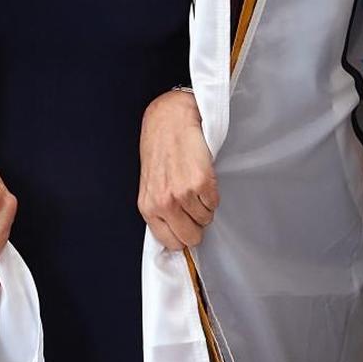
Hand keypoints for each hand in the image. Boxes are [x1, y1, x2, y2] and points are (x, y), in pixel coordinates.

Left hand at [138, 89, 218, 250]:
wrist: (171, 118)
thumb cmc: (161, 147)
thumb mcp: (151, 182)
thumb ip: (160, 209)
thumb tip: (176, 234)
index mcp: (148, 206)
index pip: (170, 243)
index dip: (181, 234)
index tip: (185, 223)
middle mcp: (163, 203)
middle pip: (191, 238)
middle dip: (196, 223)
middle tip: (191, 202)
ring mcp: (182, 194)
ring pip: (206, 220)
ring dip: (204, 205)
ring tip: (193, 182)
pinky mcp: (201, 183)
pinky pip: (215, 203)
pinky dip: (212, 193)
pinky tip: (201, 175)